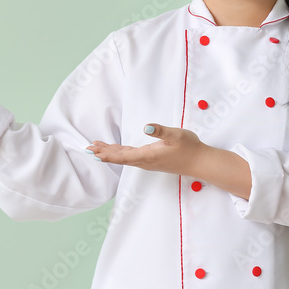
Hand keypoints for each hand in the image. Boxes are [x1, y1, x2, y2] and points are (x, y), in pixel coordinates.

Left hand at [86, 123, 205, 176]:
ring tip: (96, 149)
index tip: (94, 153)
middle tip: (88, 149)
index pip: (123, 157)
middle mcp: (145, 161)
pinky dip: (119, 153)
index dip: (108, 155)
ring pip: (124, 158)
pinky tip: (115, 150)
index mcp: (148, 156)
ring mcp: (148, 161)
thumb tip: (146, 127)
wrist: (200, 162)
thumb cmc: (189, 147)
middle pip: (120, 158)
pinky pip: (130, 157)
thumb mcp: (176, 135)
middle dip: (103, 153)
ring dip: (110, 153)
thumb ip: (161, 130)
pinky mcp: (151, 160)